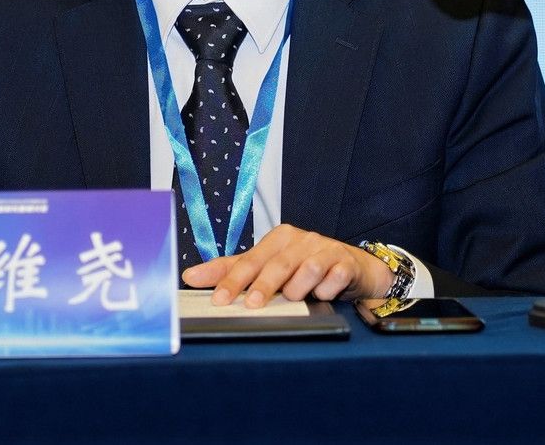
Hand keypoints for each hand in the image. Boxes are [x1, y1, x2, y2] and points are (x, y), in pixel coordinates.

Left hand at [179, 223, 395, 307]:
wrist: (353, 268)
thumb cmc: (305, 266)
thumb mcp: (268, 266)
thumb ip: (232, 270)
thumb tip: (190, 276)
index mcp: (278, 239)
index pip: (249, 260)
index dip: (232, 280)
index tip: (217, 300)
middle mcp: (300, 240)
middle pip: (276, 264)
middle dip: (262, 286)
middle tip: (251, 306)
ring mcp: (324, 249)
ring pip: (306, 269)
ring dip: (298, 288)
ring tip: (296, 298)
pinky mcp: (345, 262)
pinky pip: (333, 277)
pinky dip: (325, 290)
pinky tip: (323, 295)